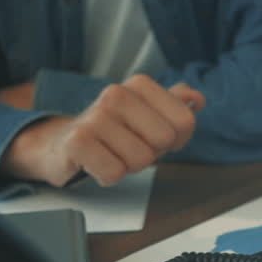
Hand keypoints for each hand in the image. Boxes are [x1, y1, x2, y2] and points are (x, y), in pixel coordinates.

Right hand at [0, 74, 204, 187]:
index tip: (156, 137)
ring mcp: (95, 116)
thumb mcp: (145, 113)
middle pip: (164, 141)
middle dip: (151, 153)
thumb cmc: (112, 132)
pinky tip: (97, 162)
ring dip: (128, 166)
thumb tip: (197, 99)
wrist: (64, 144)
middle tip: (129, 146)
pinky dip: (108, 175)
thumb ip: (173, 104)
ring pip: (141, 160)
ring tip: (111, 153)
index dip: (177, 139)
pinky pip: (114, 173)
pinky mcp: (77, 141)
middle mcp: (116, 94)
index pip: (185, 120)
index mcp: (138, 85)